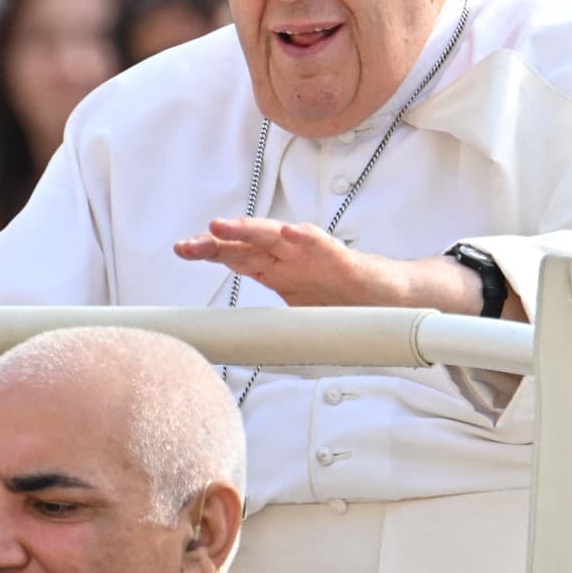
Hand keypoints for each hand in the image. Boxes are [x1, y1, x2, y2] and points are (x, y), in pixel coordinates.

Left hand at [174, 218, 410, 308]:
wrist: (390, 300)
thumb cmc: (342, 300)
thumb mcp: (295, 317)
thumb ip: (268, 325)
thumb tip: (236, 346)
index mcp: (276, 269)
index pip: (236, 255)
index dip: (210, 250)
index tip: (181, 249)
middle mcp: (290, 257)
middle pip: (247, 244)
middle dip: (216, 241)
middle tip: (189, 244)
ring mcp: (314, 256)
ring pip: (277, 237)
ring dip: (248, 230)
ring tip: (223, 226)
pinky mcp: (343, 260)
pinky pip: (323, 246)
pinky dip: (306, 238)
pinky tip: (291, 232)